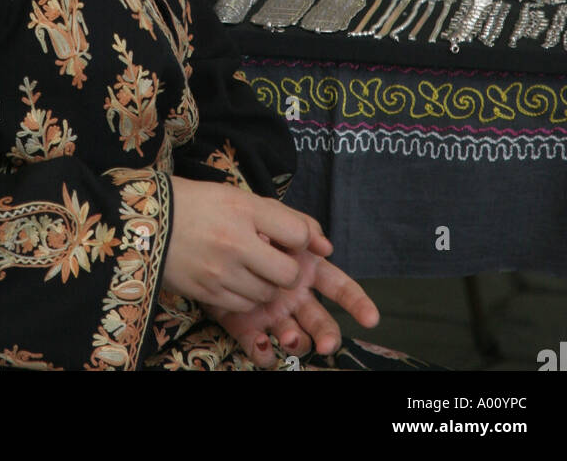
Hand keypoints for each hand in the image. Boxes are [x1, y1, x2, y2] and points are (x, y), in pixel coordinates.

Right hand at [162, 178, 333, 313]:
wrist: (146, 222)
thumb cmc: (196, 204)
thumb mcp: (238, 197)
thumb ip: (285, 217)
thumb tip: (325, 244)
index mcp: (243, 209)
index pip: (297, 233)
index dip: (302, 240)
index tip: (291, 239)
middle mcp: (235, 241)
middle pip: (288, 273)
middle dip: (288, 271)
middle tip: (274, 260)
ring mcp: (220, 271)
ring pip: (268, 294)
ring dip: (267, 285)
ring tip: (249, 267)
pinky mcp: (208, 293)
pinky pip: (246, 306)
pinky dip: (247, 296)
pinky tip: (234, 279)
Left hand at [210, 234, 379, 367]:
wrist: (195, 230)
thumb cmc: (240, 221)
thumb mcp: (269, 214)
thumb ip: (299, 225)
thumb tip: (327, 246)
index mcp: (307, 270)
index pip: (340, 287)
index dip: (357, 303)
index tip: (371, 318)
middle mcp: (295, 296)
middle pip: (321, 319)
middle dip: (328, 333)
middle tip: (328, 344)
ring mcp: (271, 313)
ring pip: (293, 336)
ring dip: (295, 340)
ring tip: (287, 337)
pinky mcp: (244, 325)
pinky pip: (257, 345)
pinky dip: (262, 351)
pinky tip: (262, 345)